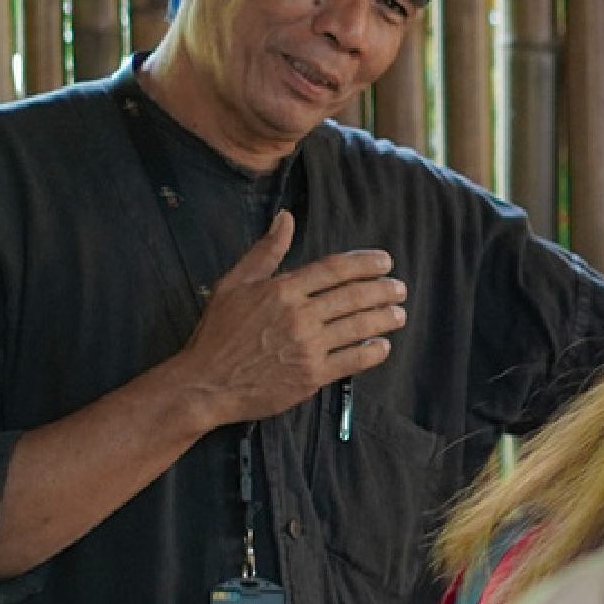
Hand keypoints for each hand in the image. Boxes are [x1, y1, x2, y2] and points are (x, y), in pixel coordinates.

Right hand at [172, 212, 406, 424]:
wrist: (203, 386)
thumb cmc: (217, 335)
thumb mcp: (233, 286)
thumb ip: (265, 252)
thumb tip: (286, 217)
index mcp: (282, 290)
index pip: (336, 269)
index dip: (366, 263)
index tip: (385, 262)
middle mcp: (299, 316)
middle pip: (355, 296)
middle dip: (384, 290)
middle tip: (400, 289)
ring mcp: (307, 347)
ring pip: (360, 326)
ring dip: (386, 318)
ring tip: (399, 314)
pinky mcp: (311, 377)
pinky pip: (353, 360)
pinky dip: (373, 352)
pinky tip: (382, 346)